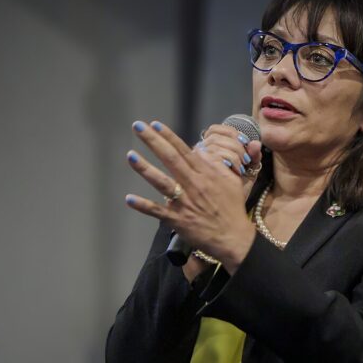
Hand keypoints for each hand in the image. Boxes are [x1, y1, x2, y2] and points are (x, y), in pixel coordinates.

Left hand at [125, 120, 257, 273]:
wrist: (233, 237)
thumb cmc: (232, 208)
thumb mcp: (231, 181)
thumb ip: (216, 164)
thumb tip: (201, 150)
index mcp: (205, 174)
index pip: (183, 150)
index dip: (168, 136)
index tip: (155, 124)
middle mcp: (193, 184)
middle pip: (170, 158)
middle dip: (153, 141)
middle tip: (138, 126)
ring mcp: (184, 202)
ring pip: (162, 182)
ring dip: (145, 169)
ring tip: (130, 156)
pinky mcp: (178, 219)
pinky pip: (157, 211)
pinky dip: (143, 205)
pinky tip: (129, 198)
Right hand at [197, 123, 263, 199]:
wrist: (227, 216)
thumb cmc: (234, 195)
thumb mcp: (247, 175)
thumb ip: (253, 158)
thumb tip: (256, 143)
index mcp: (208, 151)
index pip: (214, 130)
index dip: (231, 132)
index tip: (245, 143)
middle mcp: (199, 154)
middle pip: (216, 136)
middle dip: (236, 144)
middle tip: (246, 159)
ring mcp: (198, 162)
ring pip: (215, 143)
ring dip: (234, 152)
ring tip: (241, 167)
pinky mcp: (201, 170)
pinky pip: (216, 155)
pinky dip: (232, 160)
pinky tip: (237, 172)